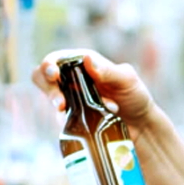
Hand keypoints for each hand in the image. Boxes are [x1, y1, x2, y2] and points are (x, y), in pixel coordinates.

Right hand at [33, 49, 157, 130]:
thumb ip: (108, 71)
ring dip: (64, 107)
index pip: (56, 59)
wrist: (141, 126)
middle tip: (60, 102)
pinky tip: (92, 123)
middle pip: (42, 77)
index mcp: (83, 63)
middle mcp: (72, 79)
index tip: (53, 75)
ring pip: (51, 100)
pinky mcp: (72, 118)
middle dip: (47, 88)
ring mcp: (70, 99)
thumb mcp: (127, 80)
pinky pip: (62, 120)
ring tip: (80, 113)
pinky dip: (73, 122)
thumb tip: (87, 59)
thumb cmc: (135, 96)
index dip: (49, 65)